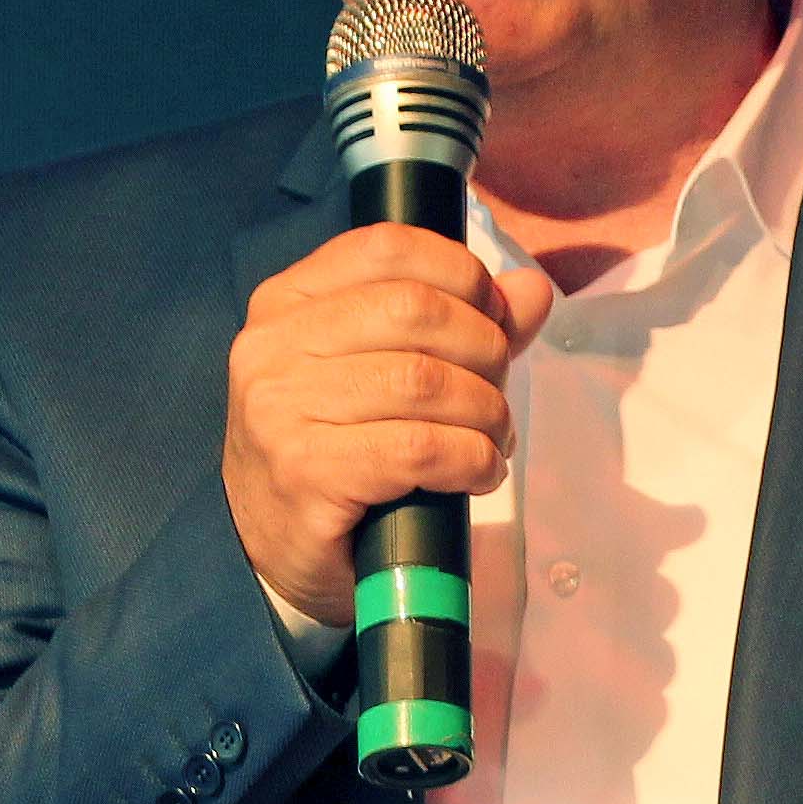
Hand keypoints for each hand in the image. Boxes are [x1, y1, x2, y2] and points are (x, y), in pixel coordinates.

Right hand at [222, 225, 555, 625]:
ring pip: (424, 381)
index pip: (387, 247)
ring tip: (491, 439)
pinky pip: (420, 448)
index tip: (491, 319)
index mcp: (286, 303)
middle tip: (493, 394)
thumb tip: (531, 290)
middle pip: (417, 309)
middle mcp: (273, 347)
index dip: (462, 274)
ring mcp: (282, 410)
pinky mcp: (306, 473)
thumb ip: (458, 326)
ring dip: (484, 413)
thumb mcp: (380, 375)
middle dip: (483, 350)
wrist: (272, 556)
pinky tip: (476, 473)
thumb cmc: (331, 454)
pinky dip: (470, 459)